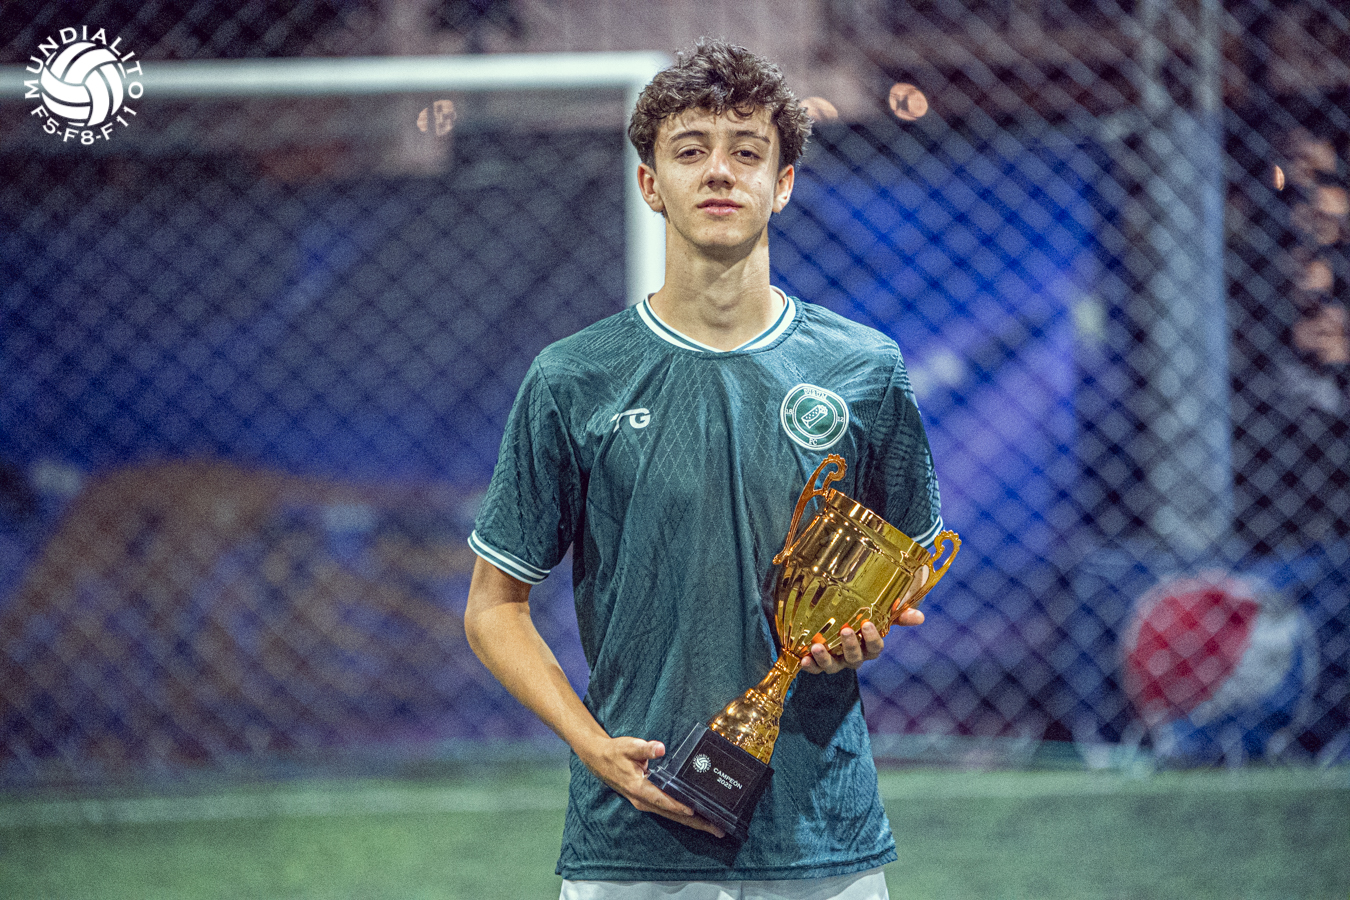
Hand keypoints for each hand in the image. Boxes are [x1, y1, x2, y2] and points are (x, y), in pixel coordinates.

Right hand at [577, 735, 725, 838]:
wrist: (599, 760)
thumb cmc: (615, 753)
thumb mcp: (628, 746)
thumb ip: (645, 748)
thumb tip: (660, 748)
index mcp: (638, 788)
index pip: (661, 799)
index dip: (677, 805)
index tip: (693, 810)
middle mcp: (643, 800)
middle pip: (672, 814)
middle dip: (696, 822)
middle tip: (718, 829)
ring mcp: (646, 803)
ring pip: (672, 816)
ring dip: (694, 822)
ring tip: (715, 827)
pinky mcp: (649, 801)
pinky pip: (669, 811)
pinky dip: (684, 816)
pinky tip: (698, 818)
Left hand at [800, 608, 923, 674]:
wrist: (828, 616)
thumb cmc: (859, 615)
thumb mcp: (878, 612)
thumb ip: (897, 613)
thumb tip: (920, 616)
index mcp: (868, 646)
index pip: (875, 647)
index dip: (872, 639)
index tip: (867, 624)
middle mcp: (853, 656)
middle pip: (855, 658)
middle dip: (850, 646)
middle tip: (845, 630)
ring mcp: (835, 661)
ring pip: (833, 666)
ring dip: (825, 658)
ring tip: (817, 647)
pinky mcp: (817, 662)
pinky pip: (815, 669)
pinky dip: (810, 666)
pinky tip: (804, 658)